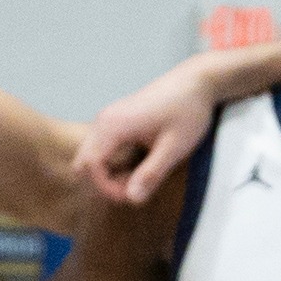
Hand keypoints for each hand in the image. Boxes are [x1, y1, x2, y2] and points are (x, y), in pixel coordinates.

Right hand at [76, 62, 219, 206]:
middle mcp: (104, 121)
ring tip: (141, 178)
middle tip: (136, 188)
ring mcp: (108, 119)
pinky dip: (114, 164)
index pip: (90, 166)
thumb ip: (151, 174)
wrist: (196, 81)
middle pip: (84, 163)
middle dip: (105, 183)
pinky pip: (102, 149)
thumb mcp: (174, 147)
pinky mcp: (115, 121)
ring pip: (92, 157)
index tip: (132, 196)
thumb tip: (132, 199)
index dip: (106, 188)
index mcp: (113, 125)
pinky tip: (140, 165)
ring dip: (109, 174)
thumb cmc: (188, 110)